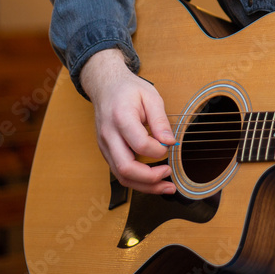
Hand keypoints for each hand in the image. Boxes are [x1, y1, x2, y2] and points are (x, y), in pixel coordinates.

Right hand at [79, 48, 176, 194]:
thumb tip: (169, 142)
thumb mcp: (150, 96)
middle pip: (126, 168)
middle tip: (169, 173)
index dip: (158, 150)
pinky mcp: (106, 152)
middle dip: (150, 178)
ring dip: (144, 186)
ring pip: (121, 176)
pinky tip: (153, 180)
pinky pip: (119, 172)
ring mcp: (105, 146)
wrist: (105, 86)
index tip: (169, 145)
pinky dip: (137, 180)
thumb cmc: (128, 90)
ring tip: (166, 187)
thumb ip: (160, 120)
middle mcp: (109, 135)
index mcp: (121, 118)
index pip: (139, 144)